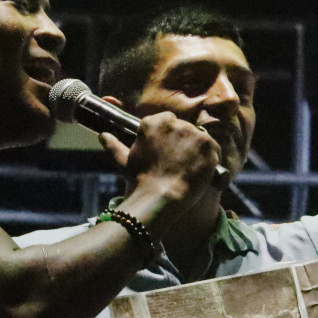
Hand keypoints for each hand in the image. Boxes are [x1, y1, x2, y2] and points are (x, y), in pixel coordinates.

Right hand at [99, 106, 219, 205]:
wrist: (161, 196)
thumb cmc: (141, 180)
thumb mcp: (125, 161)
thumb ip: (115, 146)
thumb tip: (103, 136)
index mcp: (153, 122)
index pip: (168, 121)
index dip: (171, 138)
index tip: (170, 152)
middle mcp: (173, 122)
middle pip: (185, 128)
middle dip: (184, 143)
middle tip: (180, 163)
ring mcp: (191, 132)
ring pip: (200, 138)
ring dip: (198, 151)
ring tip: (191, 168)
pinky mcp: (207, 144)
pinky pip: (214, 148)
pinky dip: (212, 158)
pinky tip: (204, 170)